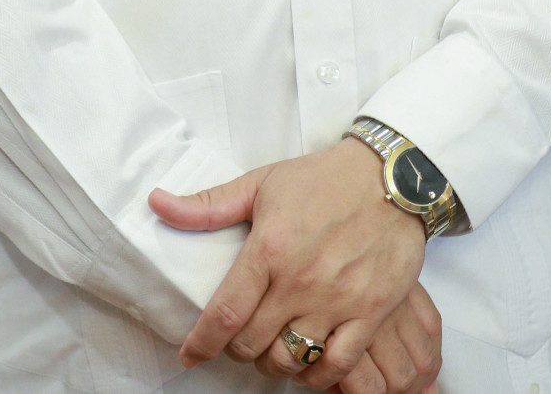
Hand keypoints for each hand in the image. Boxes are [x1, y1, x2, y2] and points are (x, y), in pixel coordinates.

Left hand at [149, 136, 424, 389]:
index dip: (201, 343)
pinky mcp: (371, 313)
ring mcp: (338, 300)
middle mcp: (301, 280)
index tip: (190, 354)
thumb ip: (208, 204)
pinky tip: (309, 360)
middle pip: (253, 344)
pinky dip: (317, 375)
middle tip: (239, 340)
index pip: (224, 314)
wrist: (392, 177)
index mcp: (270, 248)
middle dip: (237, 349)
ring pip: (291, 360)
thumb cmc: (323, 179)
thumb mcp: (261, 183)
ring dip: (274, 362)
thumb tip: (158, 203)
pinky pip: (337, 366)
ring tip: (272, 347)